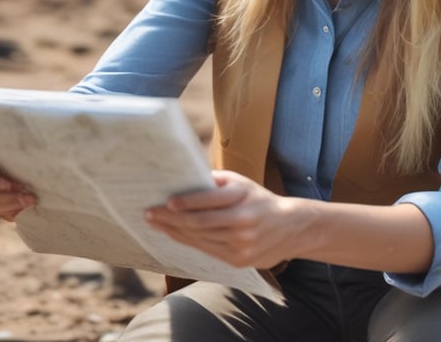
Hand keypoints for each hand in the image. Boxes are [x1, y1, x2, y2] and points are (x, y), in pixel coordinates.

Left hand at [145, 170, 303, 268]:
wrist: (291, 228)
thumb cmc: (259, 199)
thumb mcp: (242, 183)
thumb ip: (215, 182)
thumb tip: (184, 179)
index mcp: (242, 198)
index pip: (208, 202)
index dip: (185, 203)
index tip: (165, 203)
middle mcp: (242, 222)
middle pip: (198, 223)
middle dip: (170, 219)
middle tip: (149, 213)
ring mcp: (241, 244)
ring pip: (199, 239)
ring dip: (174, 232)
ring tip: (156, 224)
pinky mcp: (239, 260)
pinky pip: (206, 251)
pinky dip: (188, 242)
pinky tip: (175, 235)